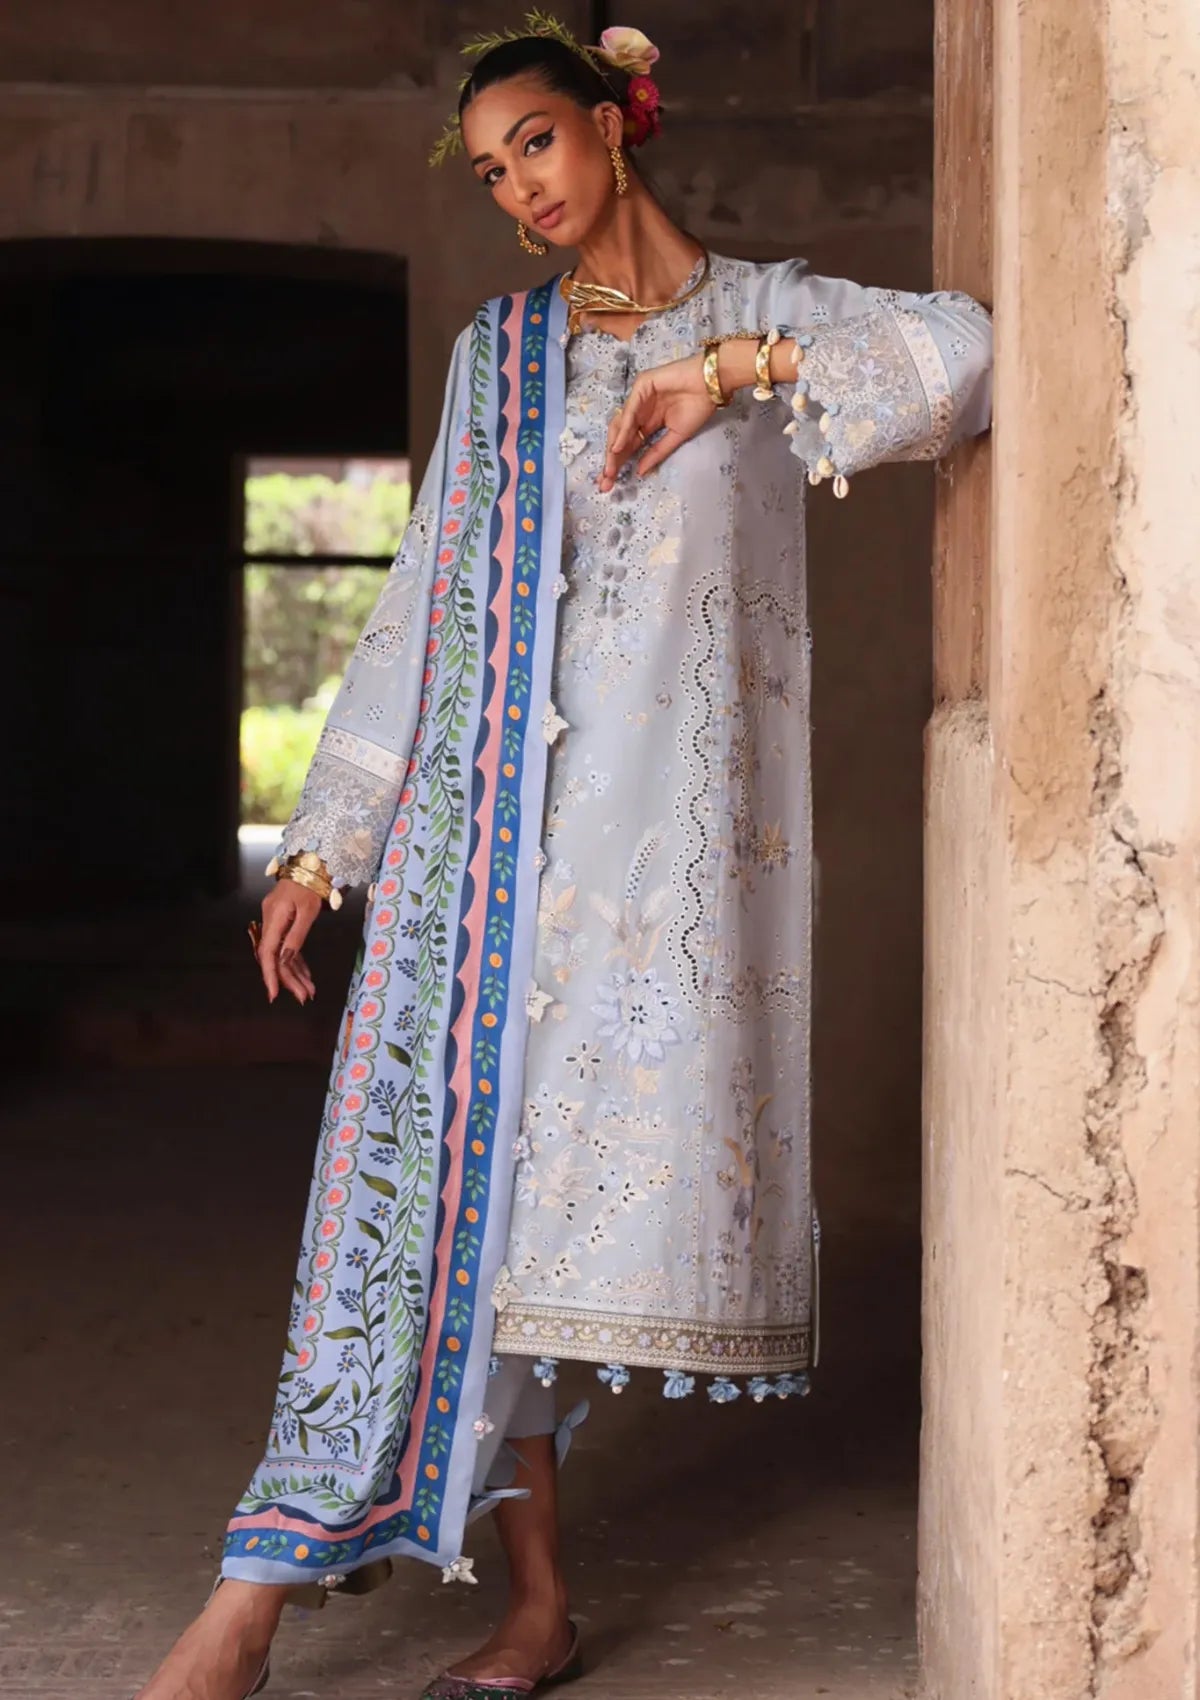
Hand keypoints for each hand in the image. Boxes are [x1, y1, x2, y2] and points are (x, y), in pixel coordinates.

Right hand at [253, 880, 320, 1003]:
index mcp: (274, 918)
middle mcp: (270, 922)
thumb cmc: (311, 885)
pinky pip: (287, 946)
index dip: (270, 975)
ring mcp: (275, 922)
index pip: (268, 953)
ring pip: (282, 954)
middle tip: (304, 997)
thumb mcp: (308, 911)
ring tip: (308, 991)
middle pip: (275, 957)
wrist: (309, 865)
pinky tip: (305, 975)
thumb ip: (296, 936)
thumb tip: (285, 959)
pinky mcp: (283, 922)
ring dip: (295, 974)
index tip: (274, 994)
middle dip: (289, 979)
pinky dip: (296, 961)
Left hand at [599, 352, 714, 492]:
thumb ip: (657, 452)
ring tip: (610, 467)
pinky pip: (630, 411)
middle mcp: (640, 411)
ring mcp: (639, 398)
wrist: (711, 385)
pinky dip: (623, 430)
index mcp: (647, 422)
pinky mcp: (642, 386)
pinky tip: (618, 446)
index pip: (629, 444)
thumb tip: (640, 471)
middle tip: (607, 480)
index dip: (620, 462)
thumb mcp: (676, 436)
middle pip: (621, 436)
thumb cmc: (698, 407)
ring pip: (620, 425)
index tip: (611, 483)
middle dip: (613, 458)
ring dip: (614, 446)